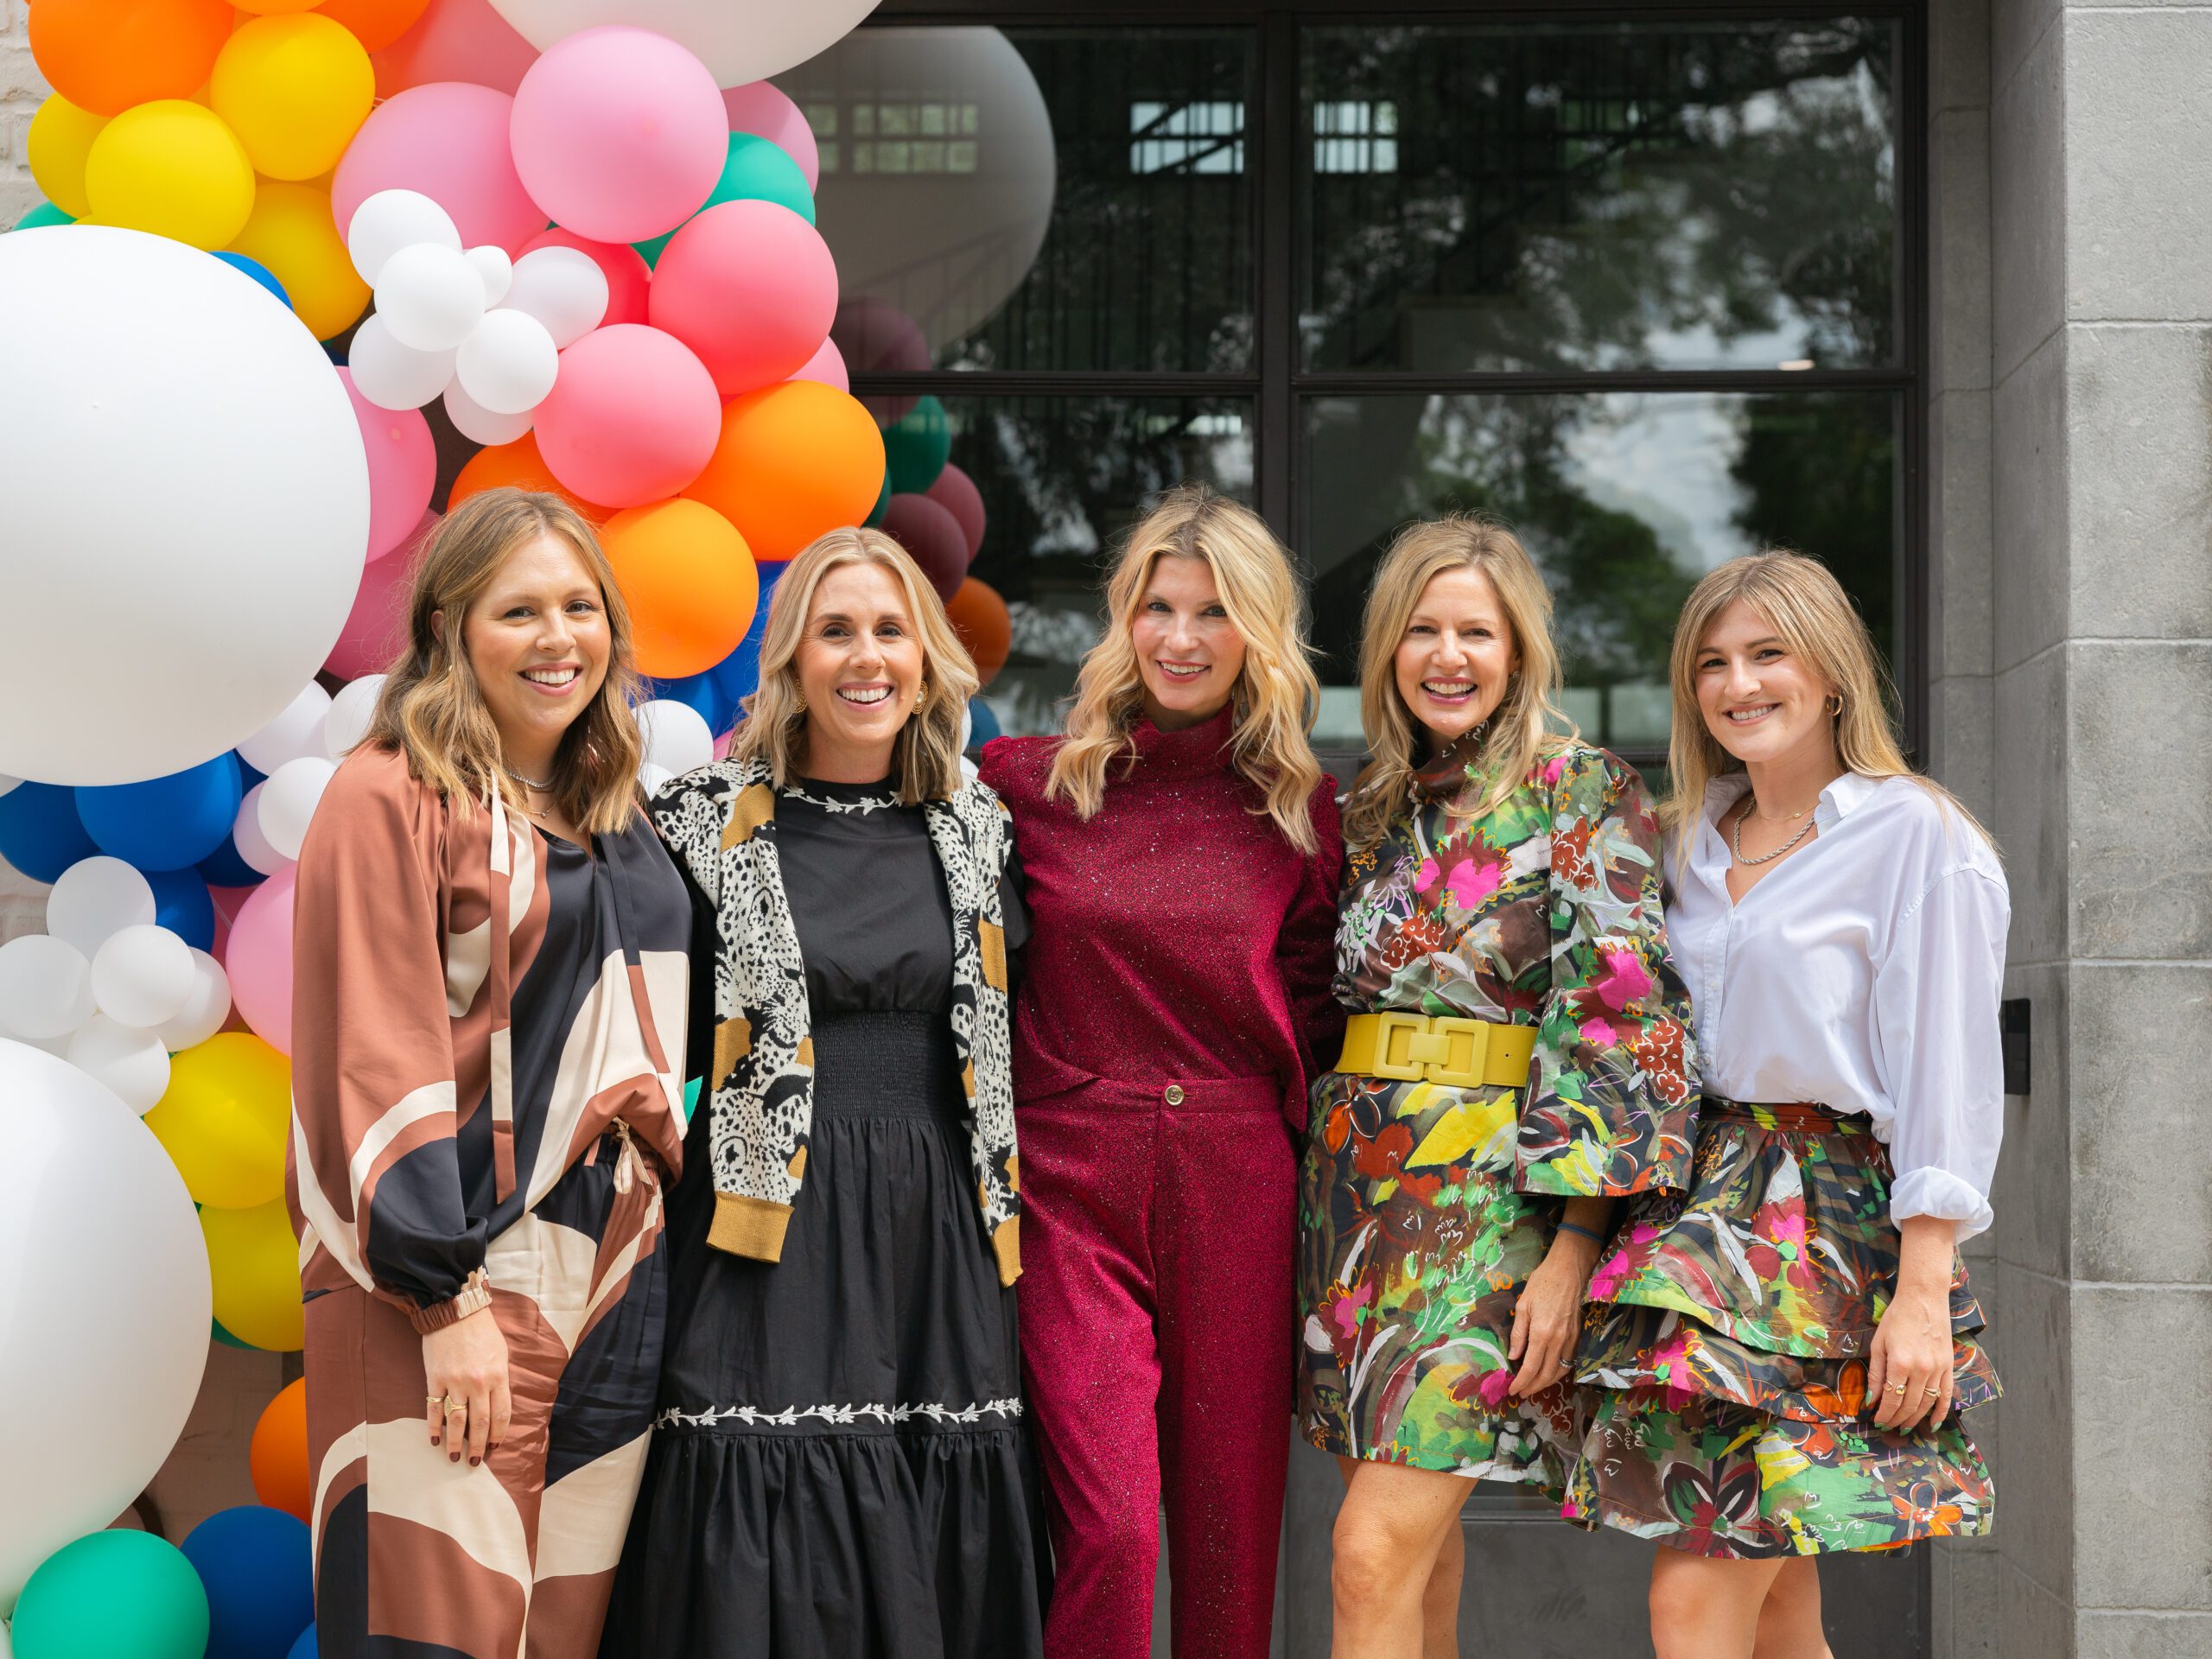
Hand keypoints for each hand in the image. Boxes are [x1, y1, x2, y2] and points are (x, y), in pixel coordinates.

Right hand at [422, 1306, 511, 1466]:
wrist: (455, 1310)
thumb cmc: (481, 1331)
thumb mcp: (501, 1353)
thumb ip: (500, 1380)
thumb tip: (498, 1405)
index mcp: (498, 1376)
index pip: (501, 1414)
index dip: (498, 1434)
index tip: (494, 1447)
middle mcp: (478, 1383)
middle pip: (480, 1423)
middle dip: (478, 1446)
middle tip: (474, 1462)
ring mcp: (455, 1382)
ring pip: (457, 1421)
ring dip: (456, 1443)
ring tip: (454, 1457)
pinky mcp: (435, 1379)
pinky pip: (434, 1409)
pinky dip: (434, 1427)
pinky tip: (434, 1439)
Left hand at [1509, 1228, 1599, 1398]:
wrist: (1568, 1271)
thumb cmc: (1542, 1284)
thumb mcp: (1523, 1306)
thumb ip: (1518, 1334)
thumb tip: (1514, 1357)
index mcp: (1542, 1333)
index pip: (1531, 1367)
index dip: (1521, 1382)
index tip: (1512, 1390)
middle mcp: (1559, 1341)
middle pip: (1547, 1374)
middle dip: (1533, 1387)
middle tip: (1521, 1392)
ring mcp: (1571, 1340)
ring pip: (1560, 1371)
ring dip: (1546, 1383)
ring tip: (1533, 1386)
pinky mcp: (1578, 1336)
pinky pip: (1568, 1362)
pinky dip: (1558, 1372)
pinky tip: (1549, 1373)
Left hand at [1866, 1280, 1953, 1432]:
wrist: (1923, 1299)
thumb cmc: (1896, 1318)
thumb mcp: (1879, 1343)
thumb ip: (1876, 1373)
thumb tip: (1872, 1399)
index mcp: (1899, 1363)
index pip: (1891, 1399)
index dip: (1884, 1414)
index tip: (1877, 1421)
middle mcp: (1921, 1370)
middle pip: (1909, 1405)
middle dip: (1897, 1420)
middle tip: (1888, 1427)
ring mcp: (1938, 1369)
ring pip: (1927, 1404)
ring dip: (1915, 1419)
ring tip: (1904, 1427)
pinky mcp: (1949, 1367)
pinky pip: (1947, 1395)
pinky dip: (1941, 1412)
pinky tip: (1934, 1424)